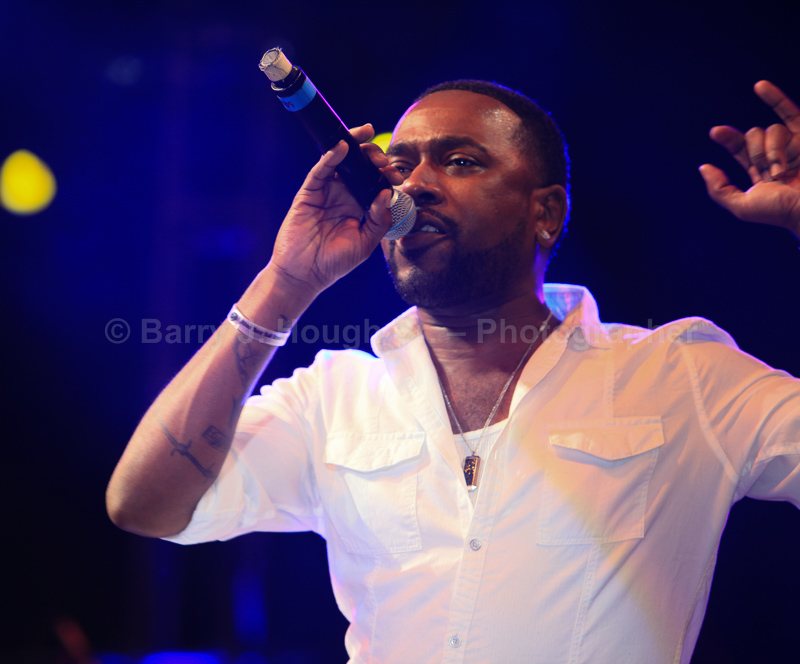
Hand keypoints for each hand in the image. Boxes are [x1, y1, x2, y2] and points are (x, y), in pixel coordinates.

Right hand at [269, 124, 402, 296]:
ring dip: (354, 148)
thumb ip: (379, 220)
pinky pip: (320, 171)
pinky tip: (343, 147)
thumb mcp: (365, 244)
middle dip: (373, 157)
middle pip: (359, 167)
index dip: (385, 175)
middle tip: (384, 158)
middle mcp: (342, 196)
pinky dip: (330, 157)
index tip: (398, 176)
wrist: (305, 275)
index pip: (374, 182)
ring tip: (366, 138)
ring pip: (340, 162)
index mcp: (358, 207)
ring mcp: (325, 193)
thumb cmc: (334, 263)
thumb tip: (385, 193)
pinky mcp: (308, 194)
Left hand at [699, 81, 799, 236]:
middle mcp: (775, 155)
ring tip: (782, 172)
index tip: (715, 133)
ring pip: (772, 130)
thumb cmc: (779, 211)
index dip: (728, 138)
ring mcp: (793, 144)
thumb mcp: (742, 206)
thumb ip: (719, 189)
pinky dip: (775, 98)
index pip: (739, 147)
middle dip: (757, 153)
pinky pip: (790, 113)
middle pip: (753, 136)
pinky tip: (759, 86)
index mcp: (758, 171)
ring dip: (774, 150)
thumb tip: (704, 167)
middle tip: (768, 174)